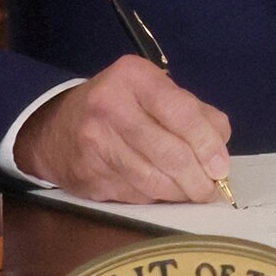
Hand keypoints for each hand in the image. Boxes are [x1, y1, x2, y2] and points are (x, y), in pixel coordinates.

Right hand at [12, 55, 232, 202]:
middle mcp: (110, 106)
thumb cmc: (119, 105)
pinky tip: (165, 192)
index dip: (206, 142)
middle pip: (169, 152)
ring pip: (154, 180)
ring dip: (181, 193)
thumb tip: (220, 146)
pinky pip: (136, 194)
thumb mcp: (153, 90)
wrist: (54, 128)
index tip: (221, 167)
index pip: (180, 112)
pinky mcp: (89, 176)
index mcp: (133, 77)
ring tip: (194, 193)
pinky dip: (157, 198)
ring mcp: (96, 144)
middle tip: (211, 189)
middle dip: (198, 178)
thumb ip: (193, 111)